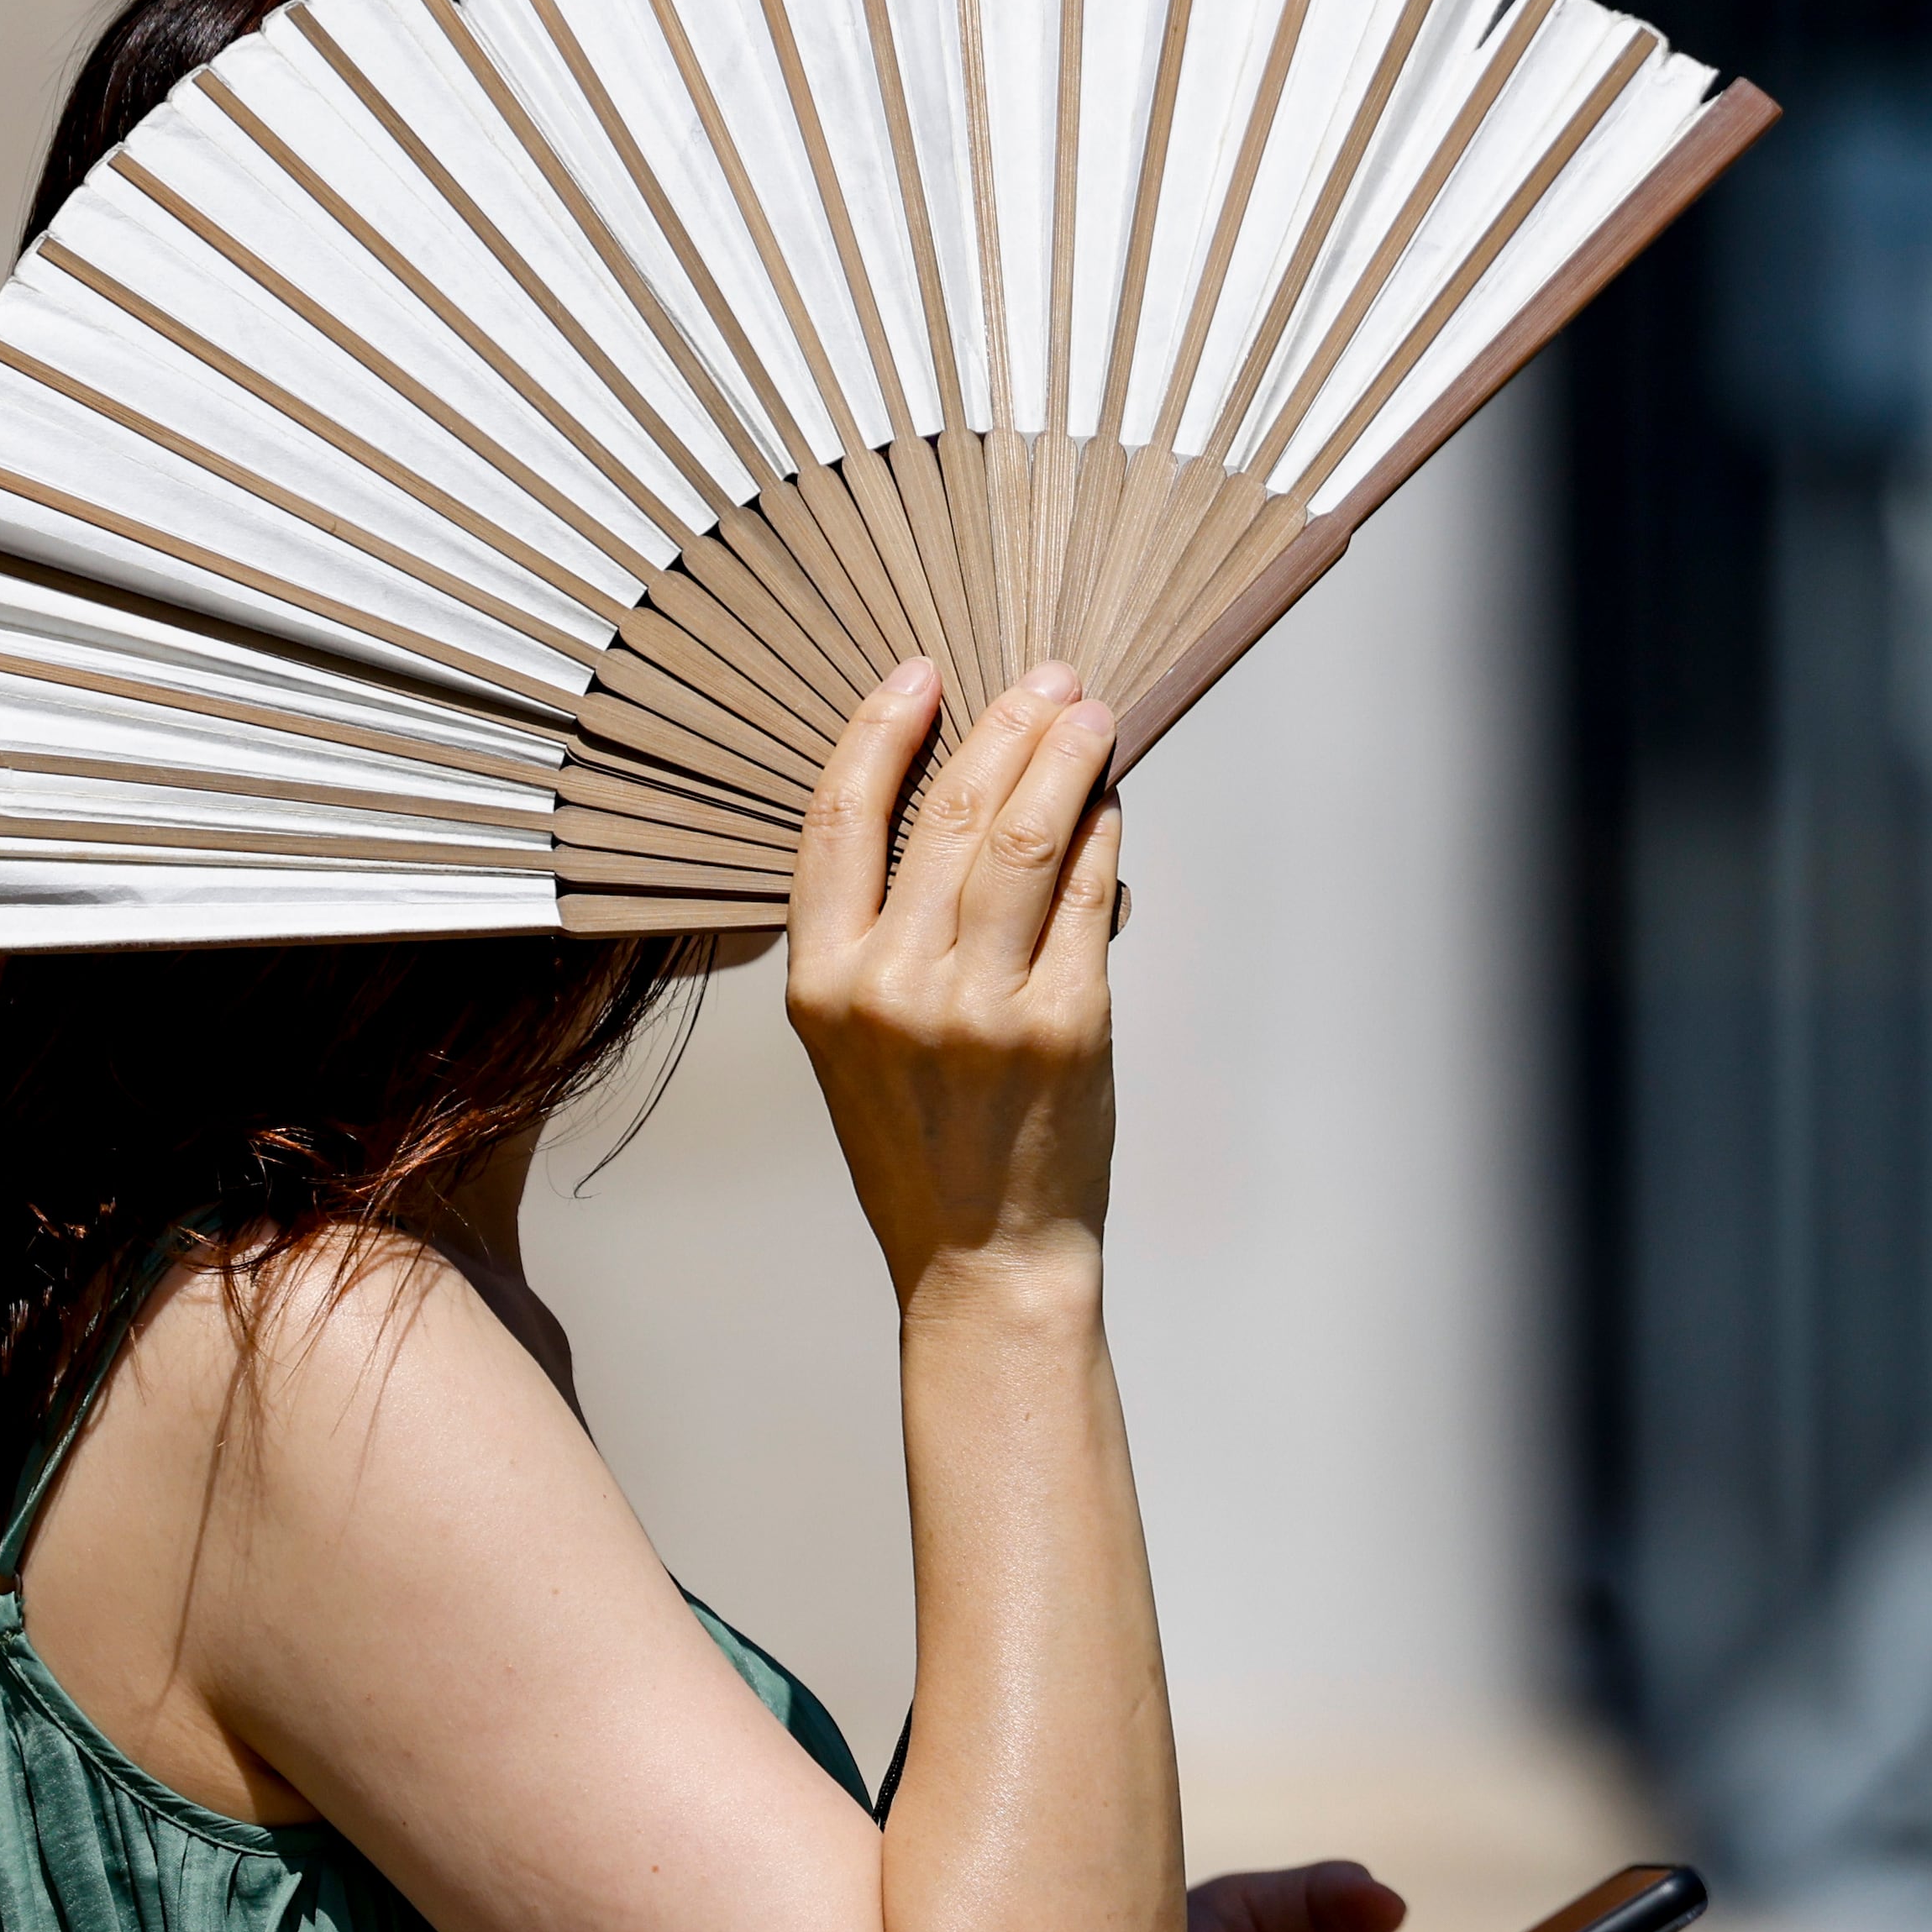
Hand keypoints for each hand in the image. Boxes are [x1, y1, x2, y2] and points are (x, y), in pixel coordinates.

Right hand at [786, 660, 1122, 1312]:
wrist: (982, 1257)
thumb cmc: (920, 1143)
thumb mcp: (855, 1037)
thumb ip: (883, 930)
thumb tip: (965, 799)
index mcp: (821, 982)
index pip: (839, 819)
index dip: (880, 731)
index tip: (921, 674)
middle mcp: (892, 987)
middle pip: (947, 812)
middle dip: (1006, 727)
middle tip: (1048, 680)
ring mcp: (981, 1006)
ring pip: (1025, 839)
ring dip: (1064, 761)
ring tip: (1090, 716)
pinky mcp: (1064, 1024)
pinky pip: (1086, 900)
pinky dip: (1102, 840)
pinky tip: (1110, 807)